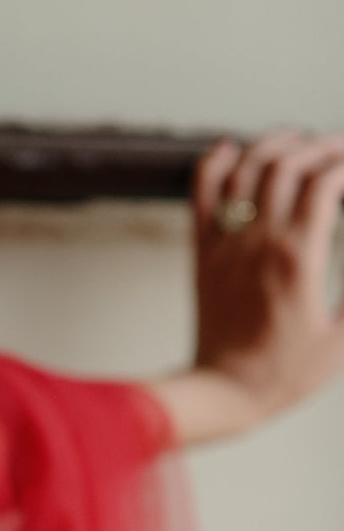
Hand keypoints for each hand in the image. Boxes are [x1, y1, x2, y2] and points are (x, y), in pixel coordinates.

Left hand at [150, 130, 343, 444]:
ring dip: (271, 143)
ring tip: (295, 137)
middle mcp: (258, 243)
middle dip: (317, 145)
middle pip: (287, 166)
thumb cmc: (281, 373)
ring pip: (244, 171)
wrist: (223, 392)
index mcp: (297, 259)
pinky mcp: (203, 254)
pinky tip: (229, 148)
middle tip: (337, 145)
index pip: (324, 185)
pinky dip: (212, 164)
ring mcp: (226, 245)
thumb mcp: (342, 340)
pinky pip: (201, 196)